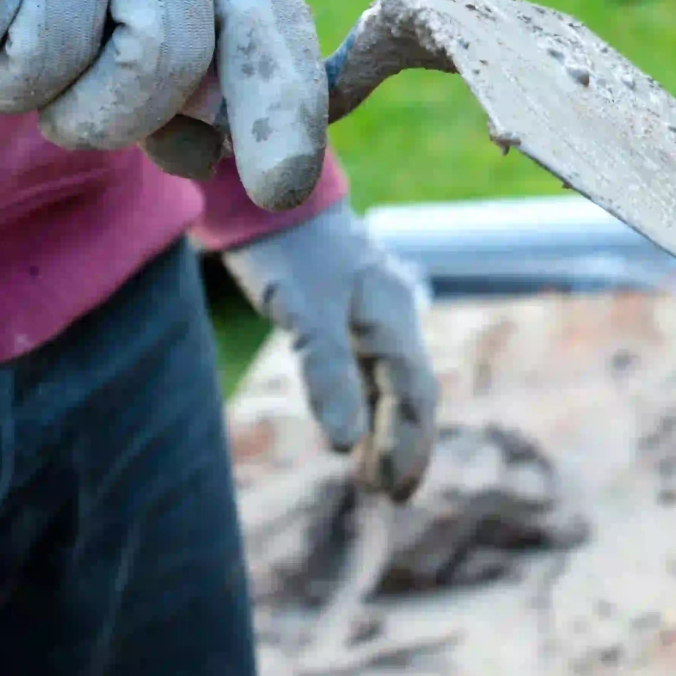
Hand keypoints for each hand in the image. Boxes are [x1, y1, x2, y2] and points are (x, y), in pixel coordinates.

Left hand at [224, 203, 437, 498]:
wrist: (262, 183)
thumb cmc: (285, 245)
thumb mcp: (303, 311)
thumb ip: (325, 375)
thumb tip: (342, 443)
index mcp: (393, 319)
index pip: (413, 396)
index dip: (408, 445)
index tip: (393, 490)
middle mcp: (391, 316)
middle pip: (411, 392)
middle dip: (405, 444)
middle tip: (390, 493)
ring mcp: (369, 310)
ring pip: (389, 380)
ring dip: (384, 427)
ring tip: (370, 471)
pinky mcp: (343, 304)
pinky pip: (367, 365)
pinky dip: (364, 401)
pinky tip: (352, 421)